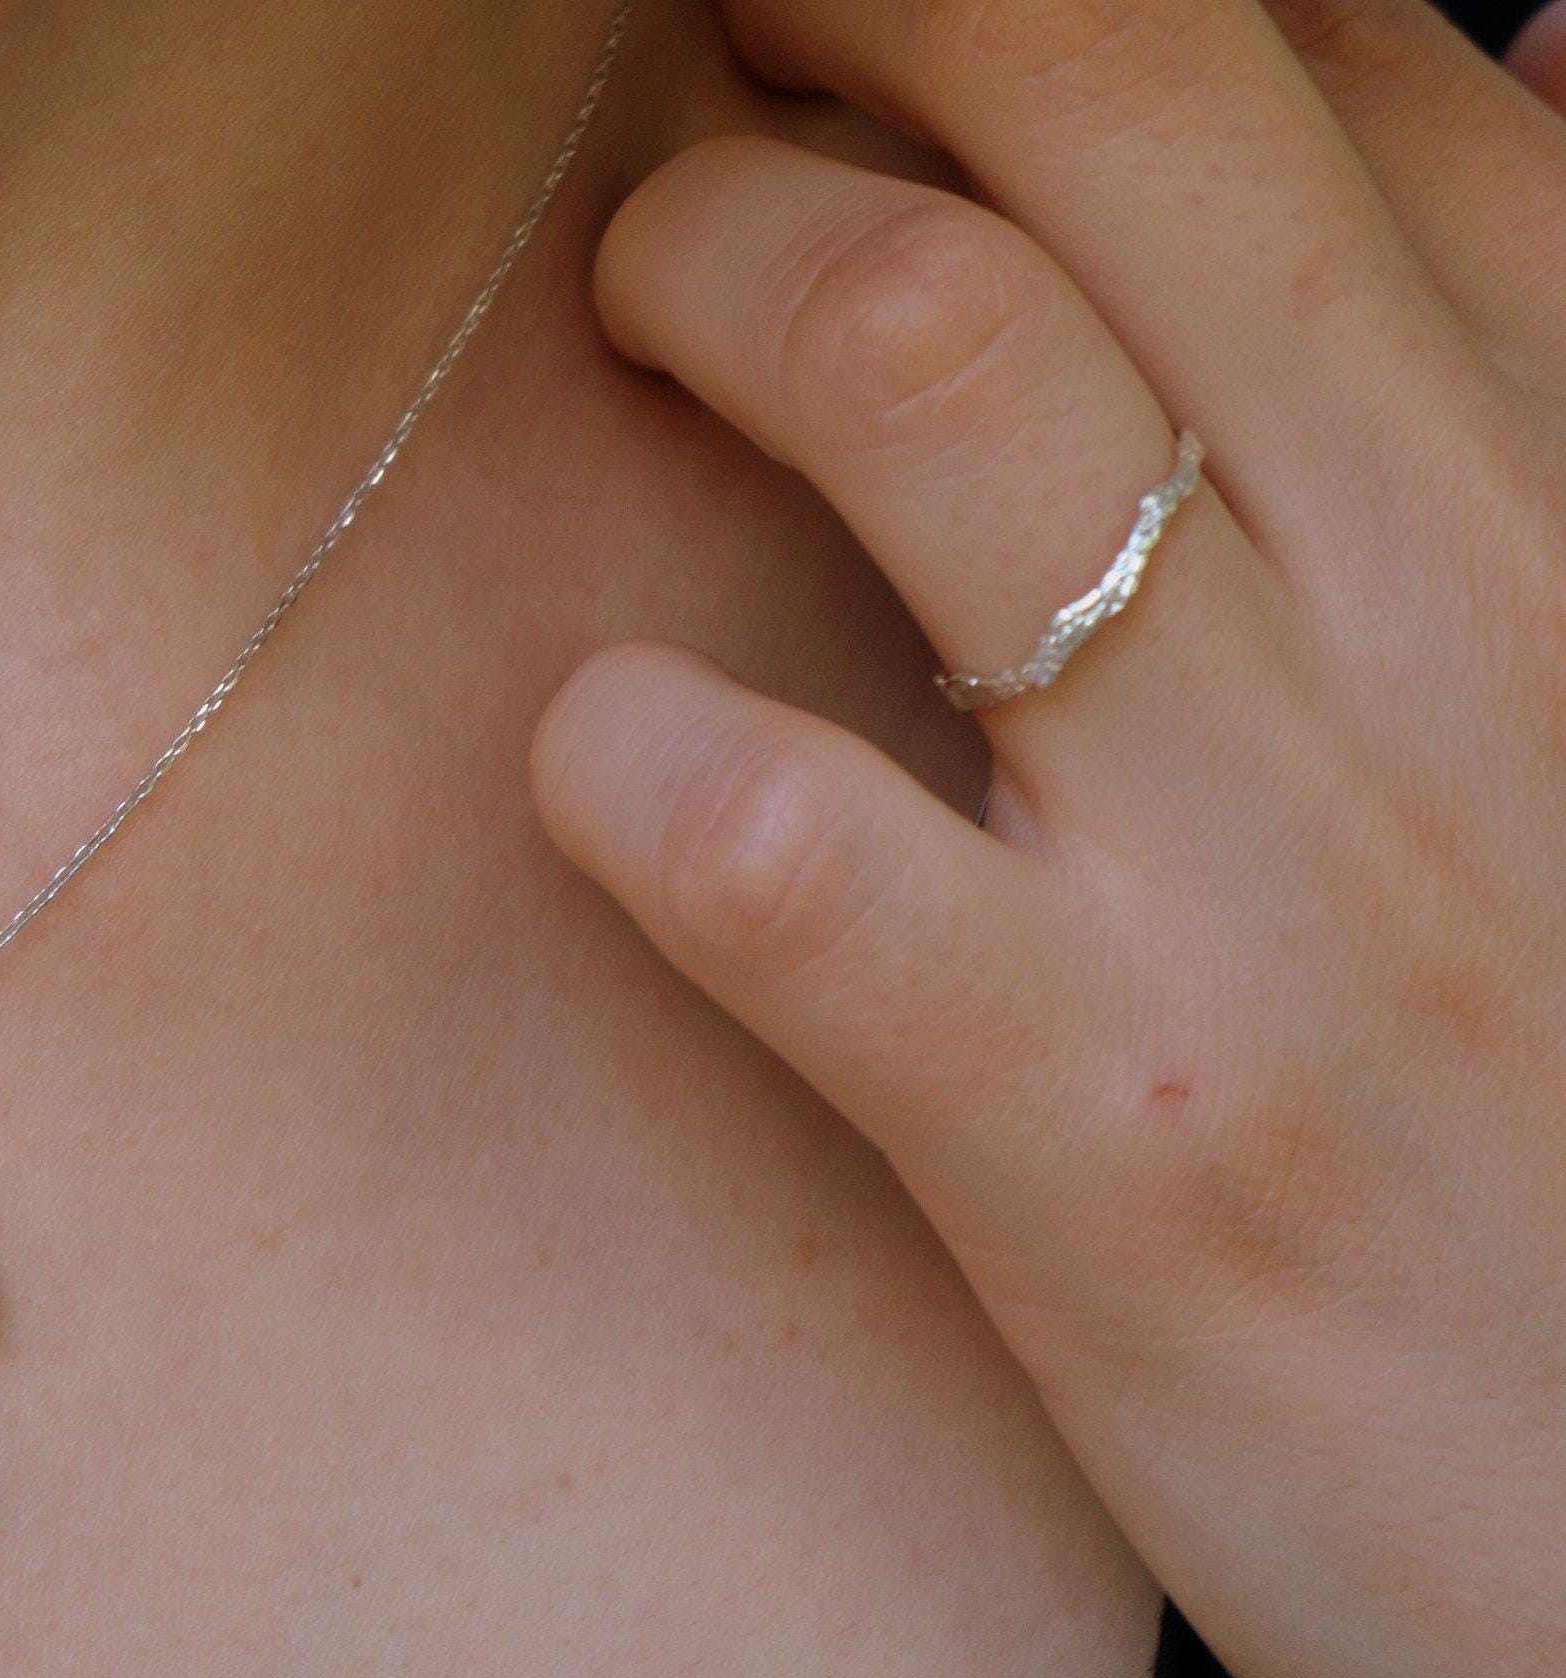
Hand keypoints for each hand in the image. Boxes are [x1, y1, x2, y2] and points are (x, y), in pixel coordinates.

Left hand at [532, 0, 1565, 1677]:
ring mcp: (1285, 877)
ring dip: (704, 271)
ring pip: (922, 362)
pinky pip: (789, 861)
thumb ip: (1539, 376)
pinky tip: (614, 759)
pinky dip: (634, 761)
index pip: (1310, 55)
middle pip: (1102, 90)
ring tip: (645, 317)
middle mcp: (1461, 611)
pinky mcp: (1121, 1154)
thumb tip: (1483, 67)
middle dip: (833, 11)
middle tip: (705, 74)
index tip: (849, 23)